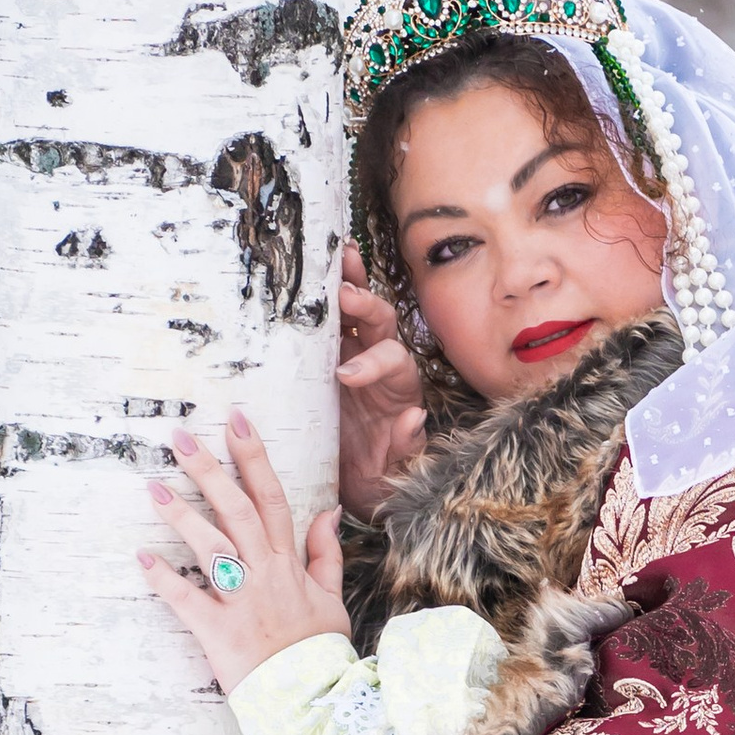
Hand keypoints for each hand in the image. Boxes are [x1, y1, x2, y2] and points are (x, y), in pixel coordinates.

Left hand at [138, 410, 349, 695]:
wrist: (313, 700)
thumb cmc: (318, 651)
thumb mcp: (331, 598)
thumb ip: (325, 553)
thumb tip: (326, 511)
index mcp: (289, 564)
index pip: (272, 498)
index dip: (254, 457)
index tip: (236, 420)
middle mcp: (266, 574)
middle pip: (238, 511)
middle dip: (210, 471)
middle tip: (181, 438)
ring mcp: (243, 602)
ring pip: (213, 548)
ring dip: (182, 516)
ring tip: (153, 487)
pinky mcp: (220, 632)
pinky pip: (189, 602)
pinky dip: (165, 581)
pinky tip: (142, 558)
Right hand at [336, 238, 428, 516]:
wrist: (353, 479)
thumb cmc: (376, 475)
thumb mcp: (392, 473)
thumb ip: (405, 446)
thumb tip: (414, 417)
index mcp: (399, 390)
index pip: (394, 364)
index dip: (373, 364)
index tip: (346, 375)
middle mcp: (381, 364)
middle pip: (381, 323)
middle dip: (365, 306)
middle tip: (343, 295)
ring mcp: (354, 353)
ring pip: (358, 310)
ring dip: (350, 281)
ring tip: (339, 256)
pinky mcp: (327, 353)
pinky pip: (329, 319)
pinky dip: (327, 293)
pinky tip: (319, 268)